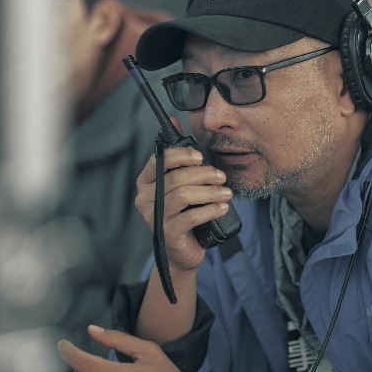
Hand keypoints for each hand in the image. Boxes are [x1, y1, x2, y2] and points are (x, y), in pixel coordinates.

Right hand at [134, 129, 232, 272]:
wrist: (183, 252)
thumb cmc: (184, 212)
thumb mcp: (182, 182)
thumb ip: (178, 154)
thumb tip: (173, 120)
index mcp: (146, 181)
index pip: (159, 160)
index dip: (181, 155)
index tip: (200, 156)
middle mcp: (144, 198)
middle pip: (175, 177)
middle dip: (203, 174)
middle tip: (222, 177)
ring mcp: (153, 217)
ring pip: (183, 195)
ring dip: (210, 192)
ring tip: (226, 193)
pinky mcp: (166, 234)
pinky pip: (190, 217)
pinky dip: (210, 210)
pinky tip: (222, 208)